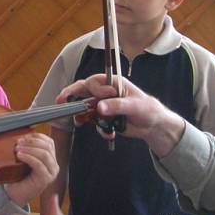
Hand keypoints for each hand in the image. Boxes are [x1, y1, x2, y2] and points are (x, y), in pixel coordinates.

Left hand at [3, 133, 58, 206]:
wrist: (14, 195)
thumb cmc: (18, 177)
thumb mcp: (24, 159)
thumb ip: (28, 148)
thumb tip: (24, 134)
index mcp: (51, 159)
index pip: (49, 142)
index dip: (37, 137)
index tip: (24, 136)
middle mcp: (54, 165)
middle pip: (47, 146)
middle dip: (32, 142)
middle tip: (18, 142)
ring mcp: (51, 173)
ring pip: (44, 154)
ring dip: (29, 149)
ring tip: (17, 149)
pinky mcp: (46, 179)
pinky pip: (38, 164)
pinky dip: (28, 157)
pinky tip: (19, 155)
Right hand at [57, 74, 184, 157]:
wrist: (152, 125)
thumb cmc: (147, 109)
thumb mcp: (134, 106)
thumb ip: (117, 105)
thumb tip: (99, 108)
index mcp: (113, 83)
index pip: (94, 81)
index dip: (93, 89)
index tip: (97, 101)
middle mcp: (105, 92)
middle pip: (83, 90)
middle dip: (72, 96)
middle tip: (61, 100)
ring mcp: (103, 105)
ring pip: (85, 107)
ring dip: (83, 116)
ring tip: (80, 123)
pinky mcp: (103, 117)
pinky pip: (93, 122)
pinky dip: (99, 129)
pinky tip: (110, 133)